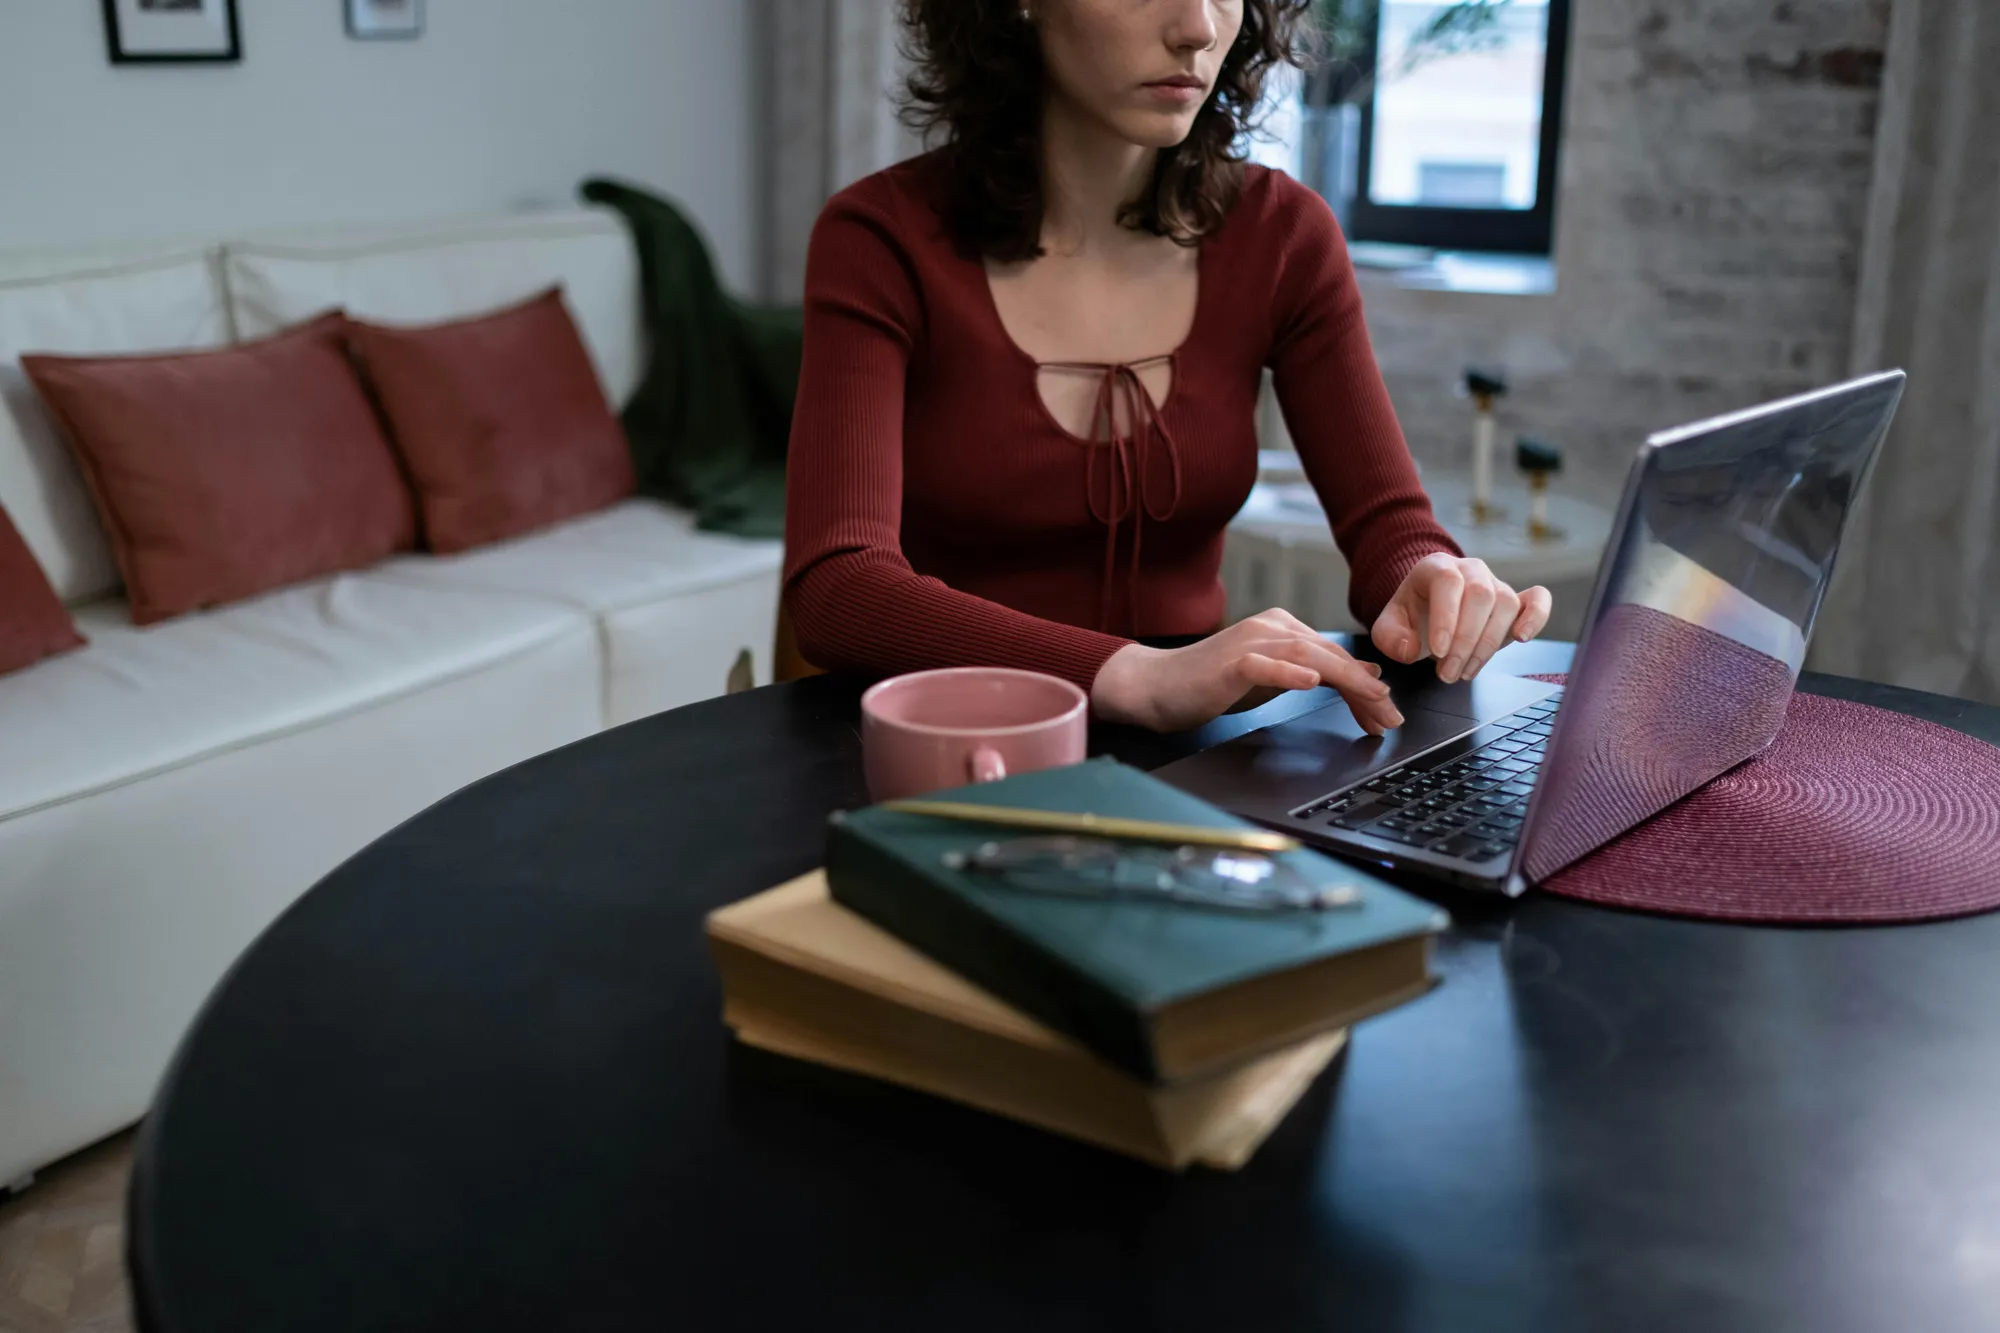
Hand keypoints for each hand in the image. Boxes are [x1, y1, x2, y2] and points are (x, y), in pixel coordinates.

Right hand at [1091, 609, 1404, 733]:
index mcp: (1284, 629)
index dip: (1366, 686)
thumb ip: (1317, 673)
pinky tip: (1310, 682)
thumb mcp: (1275, 679)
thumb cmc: (1212, 683)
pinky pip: (1264, 664)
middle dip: (1365, 687)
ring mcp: (1250, 641)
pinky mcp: (1229, 661)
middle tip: (1390, 715)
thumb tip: (1367, 675)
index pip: (1336, 656)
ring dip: (1343, 678)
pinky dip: (1288, 673)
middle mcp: (1271, 627)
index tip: (1387, 715)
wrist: (1158, 686)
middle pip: (1329, 655)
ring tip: (1369, 697)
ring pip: (1307, 655)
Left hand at [1370, 553, 1551, 682]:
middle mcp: (1470, 570)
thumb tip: (1410, 649)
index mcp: (1437, 567)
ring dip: (1487, 645)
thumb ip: (1390, 638)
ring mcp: (1496, 584)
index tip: (1439, 651)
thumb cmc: (1413, 617)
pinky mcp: (1517, 601)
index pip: (1448, 582)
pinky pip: (1537, 599)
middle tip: (1448, 673)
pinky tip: (1523, 637)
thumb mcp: (1389, 626)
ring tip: (1465, 671)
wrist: (1431, 612)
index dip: (1446, 617)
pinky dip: (1537, 616)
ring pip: (1505, 604)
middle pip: (1480, 596)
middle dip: (1465, 641)